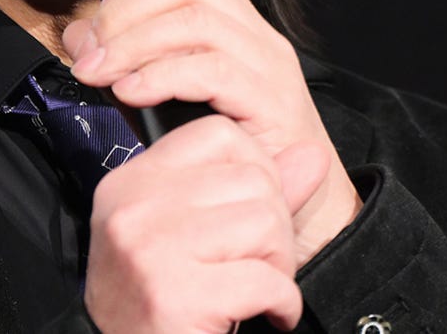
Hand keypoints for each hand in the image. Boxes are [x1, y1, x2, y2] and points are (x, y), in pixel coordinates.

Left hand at [63, 0, 361, 264]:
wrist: (298, 212)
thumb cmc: (233, 155)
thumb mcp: (167, 97)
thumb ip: (126, 62)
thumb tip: (80, 36)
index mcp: (237, 22)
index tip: (107, 13)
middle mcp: (258, 34)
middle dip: (126, 9)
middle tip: (93, 51)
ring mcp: (269, 66)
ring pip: (196, 20)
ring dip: (133, 43)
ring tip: (102, 75)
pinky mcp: (271, 104)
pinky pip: (213, 70)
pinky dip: (162, 76)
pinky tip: (132, 94)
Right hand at [83, 113, 308, 332]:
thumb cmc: (157, 303)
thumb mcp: (194, 235)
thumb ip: (255, 191)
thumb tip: (312, 154)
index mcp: (133, 182)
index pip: (218, 133)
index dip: (256, 168)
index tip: (251, 211)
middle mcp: (136, 206)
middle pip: (253, 179)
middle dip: (275, 227)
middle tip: (259, 264)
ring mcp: (153, 248)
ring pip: (264, 223)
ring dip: (279, 265)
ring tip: (259, 288)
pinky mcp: (177, 295)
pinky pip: (266, 280)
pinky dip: (283, 303)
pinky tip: (268, 314)